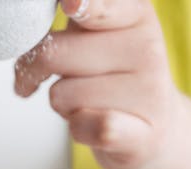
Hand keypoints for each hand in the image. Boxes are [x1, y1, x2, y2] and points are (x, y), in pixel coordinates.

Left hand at [14, 0, 182, 168]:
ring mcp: (149, 91)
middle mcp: (148, 48)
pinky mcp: (142, 135)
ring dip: (60, 104)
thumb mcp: (95, 32)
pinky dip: (77, 129)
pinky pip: (87, 127)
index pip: (100, 6)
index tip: (70, 4)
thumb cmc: (113, 74)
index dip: (83, 5)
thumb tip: (59, 2)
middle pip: (53, 54)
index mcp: (135, 15)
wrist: (155, 126)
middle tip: (51, 77)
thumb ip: (74, 13)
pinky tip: (91, 125)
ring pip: (60, 95)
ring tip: (85, 102)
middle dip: (35, 71)